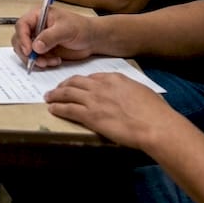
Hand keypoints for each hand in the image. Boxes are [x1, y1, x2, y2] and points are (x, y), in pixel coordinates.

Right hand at [10, 7, 96, 68]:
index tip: (29, 50)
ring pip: (25, 51)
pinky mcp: (43, 51)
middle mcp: (35, 27)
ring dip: (35, 59)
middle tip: (38, 60)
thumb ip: (50, 37)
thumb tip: (35, 46)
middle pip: (19, 39)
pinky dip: (42, 63)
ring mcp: (38, 40)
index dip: (22, 38)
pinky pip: (35, 59)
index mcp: (38, 16)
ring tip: (49, 62)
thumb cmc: (81, 28)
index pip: (22, 25)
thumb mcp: (66, 29)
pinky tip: (55, 61)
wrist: (91, 40)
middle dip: (26, 52)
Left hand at [44, 73, 180, 149]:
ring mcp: (94, 100)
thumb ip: (129, 90)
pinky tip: (52, 108)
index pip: (92, 77)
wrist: (154, 125)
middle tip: (57, 88)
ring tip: (48, 97)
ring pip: (67, 93)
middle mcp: (101, 86)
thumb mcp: (141, 92)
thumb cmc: (155, 112)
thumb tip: (128, 95)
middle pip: (76, 82)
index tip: (77, 84)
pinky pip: (68, 109)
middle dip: (64, 84)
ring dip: (55, 94)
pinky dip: (58, 108)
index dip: (82, 81)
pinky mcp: (90, 116)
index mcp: (115, 79)